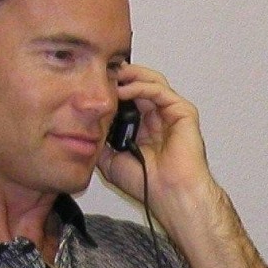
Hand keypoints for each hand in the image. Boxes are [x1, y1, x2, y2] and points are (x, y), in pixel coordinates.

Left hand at [97, 63, 218, 233]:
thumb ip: (101, 143)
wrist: (169, 194)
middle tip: (102, 72)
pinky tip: (124, 90)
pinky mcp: (182, 112)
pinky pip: (160, 91)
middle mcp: (157, 117)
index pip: (129, 98)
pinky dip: (141, 86)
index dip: (113, 88)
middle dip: (121, 76)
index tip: (94, 84)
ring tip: (112, 75)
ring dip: (131, 76)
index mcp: (143, 127)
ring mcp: (170, 113)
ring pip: (151, 81)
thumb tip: (84, 131)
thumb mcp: (111, 161)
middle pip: (141, 84)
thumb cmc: (146, 183)